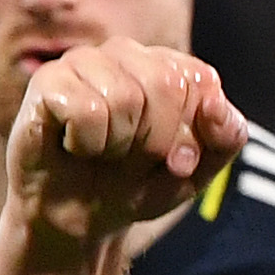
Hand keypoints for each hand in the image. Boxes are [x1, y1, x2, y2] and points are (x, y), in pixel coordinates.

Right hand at [4, 38, 246, 253]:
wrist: (79, 221)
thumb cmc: (135, 185)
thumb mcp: (196, 171)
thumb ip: (226, 136)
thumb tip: (215, 103)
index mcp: (167, 65)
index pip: (200, 81)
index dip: (191, 133)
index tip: (176, 161)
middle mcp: (126, 53)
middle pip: (166, 84)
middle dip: (156, 141)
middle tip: (132, 158)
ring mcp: (85, 61)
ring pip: (125, 97)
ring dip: (117, 145)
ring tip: (101, 151)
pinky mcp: (48, 80)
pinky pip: (85, 109)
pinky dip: (86, 143)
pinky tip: (75, 146)